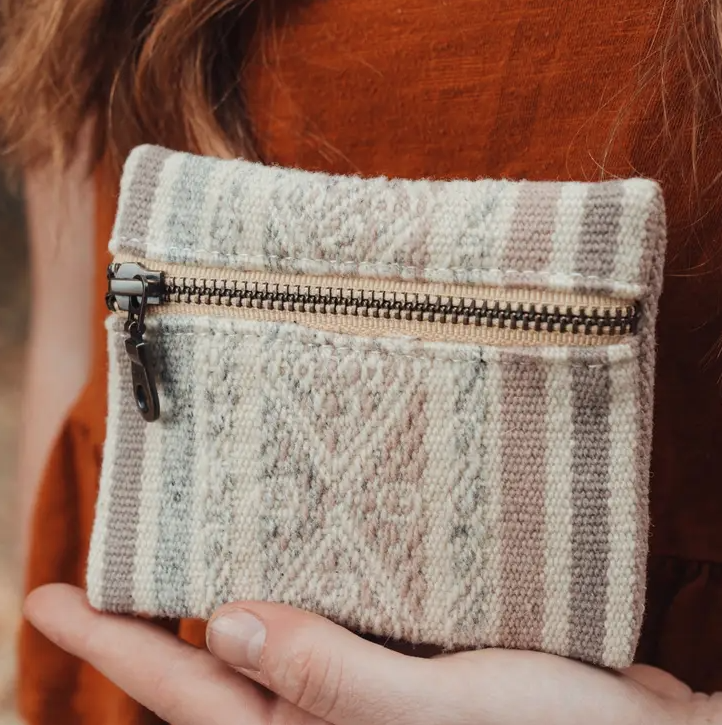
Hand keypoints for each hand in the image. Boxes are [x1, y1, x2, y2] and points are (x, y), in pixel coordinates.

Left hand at [25, 584, 720, 724]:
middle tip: (114, 546)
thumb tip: (226, 622)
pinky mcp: (405, 648)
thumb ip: (332, 679)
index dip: (112, 648)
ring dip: (235, 577)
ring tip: (192, 520)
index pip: (189, 692)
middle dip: (158, 611)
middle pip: (219, 661)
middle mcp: (328, 712)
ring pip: (278, 624)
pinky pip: (339, 605)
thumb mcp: (444, 716)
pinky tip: (300, 525)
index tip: (47, 596)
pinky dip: (311, 568)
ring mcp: (366, 680)